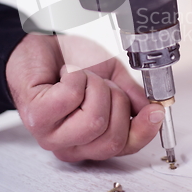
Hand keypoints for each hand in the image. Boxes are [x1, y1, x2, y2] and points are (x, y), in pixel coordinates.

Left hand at [6, 34, 164, 161]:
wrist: (45, 44)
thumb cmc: (75, 62)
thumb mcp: (113, 78)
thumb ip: (133, 98)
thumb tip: (154, 110)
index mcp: (92, 139)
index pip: (124, 148)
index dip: (144, 131)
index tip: (155, 110)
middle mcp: (72, 144)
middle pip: (112, 137)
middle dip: (116, 100)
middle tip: (100, 83)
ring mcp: (52, 135)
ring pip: (94, 120)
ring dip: (94, 86)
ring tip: (82, 77)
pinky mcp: (36, 117)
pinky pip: (71, 98)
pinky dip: (75, 76)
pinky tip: (66, 74)